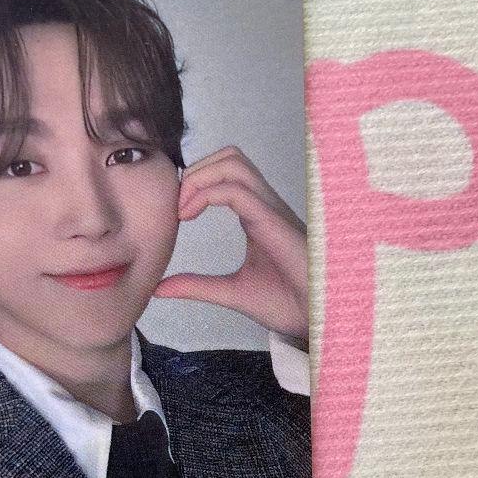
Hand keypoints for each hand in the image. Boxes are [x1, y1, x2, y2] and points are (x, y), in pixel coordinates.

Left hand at [153, 146, 309, 346]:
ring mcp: (272, 210)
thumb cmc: (289, 303)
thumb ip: (196, 286)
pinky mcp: (275, 223)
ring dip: (200, 177)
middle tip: (176, 205)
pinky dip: (207, 194)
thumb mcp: (230, 292)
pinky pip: (238, 191)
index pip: (226, 174)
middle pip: (229, 157)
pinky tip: (189, 216)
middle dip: (195, 170)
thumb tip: (160, 288)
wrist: (318, 321)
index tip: (175, 214)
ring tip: (182, 209)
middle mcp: (266, 206)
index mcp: (257, 216)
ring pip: (234, 163)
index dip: (195, 182)